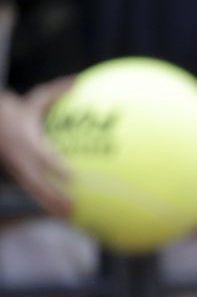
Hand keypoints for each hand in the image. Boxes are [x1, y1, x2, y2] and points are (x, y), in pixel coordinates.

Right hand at [0, 78, 75, 218]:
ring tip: (68, 216)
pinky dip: (46, 203)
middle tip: (72, 206)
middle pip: (36, 180)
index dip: (54, 165)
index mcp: (23, 138)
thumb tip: (79, 79)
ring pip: (33, 190)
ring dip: (49, 204)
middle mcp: (19, 156)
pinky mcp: (18, 175)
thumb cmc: (16, 110)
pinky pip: (32, 192)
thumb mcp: (33, 99)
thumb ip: (55, 92)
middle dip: (52, 194)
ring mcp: (17, 168)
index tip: (71, 176)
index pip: (40, 154)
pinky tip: (62, 215)